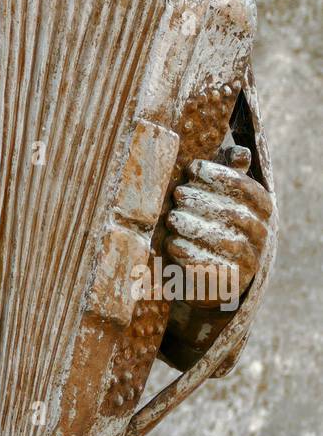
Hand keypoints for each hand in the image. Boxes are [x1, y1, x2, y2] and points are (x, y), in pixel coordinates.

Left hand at [164, 147, 272, 307]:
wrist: (217, 274)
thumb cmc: (215, 222)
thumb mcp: (224, 196)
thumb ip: (230, 174)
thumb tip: (239, 152)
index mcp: (262, 208)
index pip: (247, 188)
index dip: (219, 175)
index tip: (192, 169)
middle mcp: (261, 234)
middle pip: (233, 214)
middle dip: (201, 201)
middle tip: (177, 195)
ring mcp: (249, 261)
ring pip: (224, 242)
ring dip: (194, 227)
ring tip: (173, 219)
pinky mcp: (231, 283)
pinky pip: (212, 267)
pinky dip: (189, 254)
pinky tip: (172, 243)